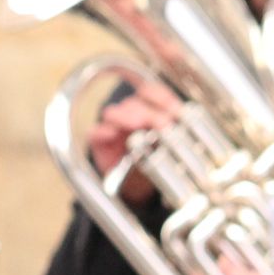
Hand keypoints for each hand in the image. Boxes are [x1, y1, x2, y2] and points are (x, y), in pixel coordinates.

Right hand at [88, 80, 182, 207]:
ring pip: (113, 113)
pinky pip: (96, 132)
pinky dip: (103, 132)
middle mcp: (129, 115)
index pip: (151, 93)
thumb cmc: (155, 159)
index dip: (161, 97)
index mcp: (149, 110)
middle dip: (149, 113)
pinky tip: (112, 134)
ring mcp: (113, 127)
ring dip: (125, 117)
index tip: (175, 108)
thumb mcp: (169, 147)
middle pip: (134, 104)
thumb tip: (178, 126)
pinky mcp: (99, 142)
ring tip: (137, 125)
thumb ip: (173, 135)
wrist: (137, 182)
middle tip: (162, 124)